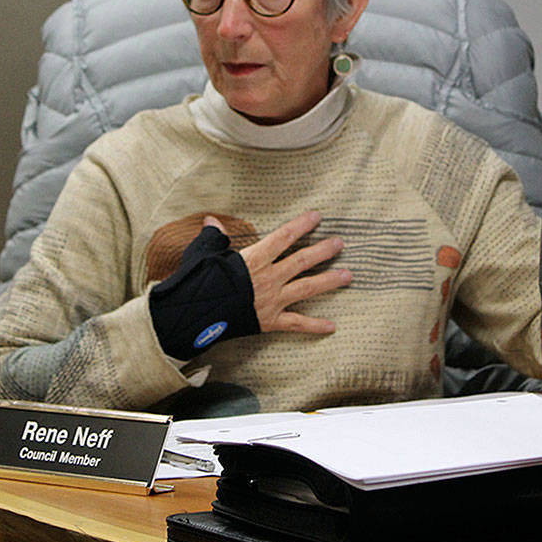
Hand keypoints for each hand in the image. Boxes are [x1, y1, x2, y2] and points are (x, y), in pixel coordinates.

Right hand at [203, 212, 349, 334]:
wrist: (194, 315)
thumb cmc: (197, 283)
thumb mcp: (203, 254)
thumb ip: (213, 237)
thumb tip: (211, 221)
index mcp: (254, 259)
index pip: (283, 237)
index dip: (301, 225)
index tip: (317, 216)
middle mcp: (268, 278)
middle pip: (301, 261)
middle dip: (322, 251)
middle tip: (340, 243)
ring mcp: (272, 300)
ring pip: (306, 288)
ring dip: (328, 281)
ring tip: (348, 275)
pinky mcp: (270, 321)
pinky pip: (296, 324)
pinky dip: (314, 326)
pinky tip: (332, 325)